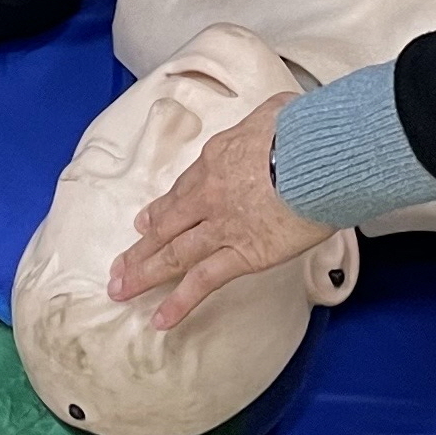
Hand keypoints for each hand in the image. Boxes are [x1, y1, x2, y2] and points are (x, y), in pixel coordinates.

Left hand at [108, 96, 314, 329]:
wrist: (315, 156)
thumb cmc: (303, 132)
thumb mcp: (276, 114)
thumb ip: (267, 123)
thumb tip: (277, 122)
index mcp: (216, 159)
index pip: (183, 190)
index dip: (162, 209)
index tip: (146, 222)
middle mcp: (208, 195)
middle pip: (166, 224)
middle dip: (141, 246)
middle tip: (120, 264)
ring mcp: (221, 228)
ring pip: (173, 254)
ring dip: (144, 274)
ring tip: (121, 290)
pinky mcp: (242, 255)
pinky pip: (203, 282)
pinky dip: (179, 302)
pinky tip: (160, 319)